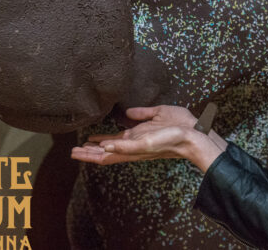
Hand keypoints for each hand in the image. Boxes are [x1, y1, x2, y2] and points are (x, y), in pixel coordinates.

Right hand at [71, 105, 224, 171]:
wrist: (195, 132)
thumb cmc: (182, 125)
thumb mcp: (159, 113)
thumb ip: (143, 113)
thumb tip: (129, 113)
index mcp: (138, 139)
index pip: (113, 143)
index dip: (98, 144)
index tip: (85, 142)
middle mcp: (136, 147)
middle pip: (107, 153)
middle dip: (90, 153)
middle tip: (73, 152)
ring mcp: (139, 148)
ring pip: (111, 155)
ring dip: (94, 154)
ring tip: (76, 153)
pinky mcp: (145, 146)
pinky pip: (125, 149)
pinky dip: (112, 149)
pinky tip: (100, 148)